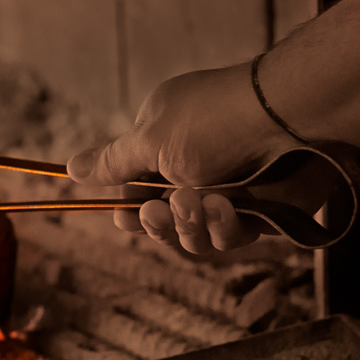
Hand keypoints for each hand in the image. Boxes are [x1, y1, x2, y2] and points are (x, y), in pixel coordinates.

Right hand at [66, 62, 300, 254]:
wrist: (291, 121)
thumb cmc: (214, 122)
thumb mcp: (150, 139)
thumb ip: (112, 163)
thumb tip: (69, 169)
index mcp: (164, 142)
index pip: (135, 187)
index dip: (129, 209)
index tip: (123, 217)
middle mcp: (194, 167)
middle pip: (162, 219)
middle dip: (156, 221)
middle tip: (156, 211)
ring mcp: (227, 191)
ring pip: (194, 235)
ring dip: (189, 224)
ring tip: (196, 201)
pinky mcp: (259, 213)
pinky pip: (229, 238)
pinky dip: (224, 226)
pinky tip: (226, 206)